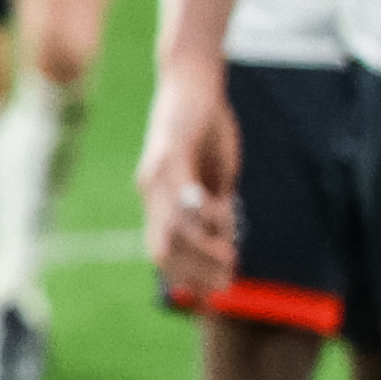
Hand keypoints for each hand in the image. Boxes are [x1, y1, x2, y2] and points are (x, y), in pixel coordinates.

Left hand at [137, 77, 241, 304]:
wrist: (193, 84)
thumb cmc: (207, 131)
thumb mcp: (216, 179)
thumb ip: (217, 211)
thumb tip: (226, 247)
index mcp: (159, 200)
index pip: (164, 253)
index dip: (187, 278)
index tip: (215, 295)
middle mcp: (150, 191)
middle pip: (162, 251)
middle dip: (195, 274)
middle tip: (227, 284)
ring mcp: (156, 173)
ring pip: (170, 229)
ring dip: (202, 251)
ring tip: (230, 259)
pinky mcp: (167, 152)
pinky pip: (179, 193)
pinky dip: (200, 213)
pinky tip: (221, 216)